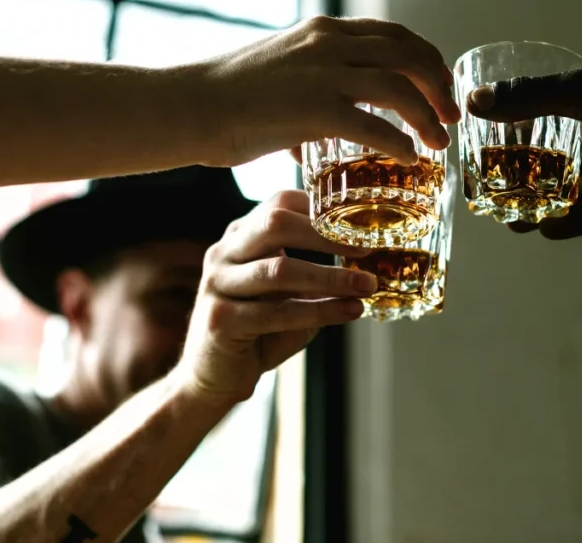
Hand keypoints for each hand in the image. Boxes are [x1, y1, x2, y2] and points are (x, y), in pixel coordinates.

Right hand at [176, 190, 375, 402]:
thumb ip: (317, 276)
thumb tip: (368, 264)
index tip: (362, 223)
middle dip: (325, 234)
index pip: (280, 203)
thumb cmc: (258, 332)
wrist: (213, 378)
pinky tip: (349, 312)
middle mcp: (223, 252)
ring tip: (366, 285)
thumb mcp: (290, 295)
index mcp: (240, 237)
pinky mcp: (219, 319)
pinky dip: (320, 311)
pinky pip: (278, 312)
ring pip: (280, 270)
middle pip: (275, 223)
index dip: (322, 209)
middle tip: (367, 247)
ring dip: (330, 277)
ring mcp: (217, 283)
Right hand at [195, 15, 460, 167]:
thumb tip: (322, 129)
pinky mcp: (313, 108)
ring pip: (399, 86)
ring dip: (427, 115)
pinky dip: (399, 142)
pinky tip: (408, 157)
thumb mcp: (280, 70)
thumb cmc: (228, 97)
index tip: (439, 86)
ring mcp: (322, 73)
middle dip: (438, 85)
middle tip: (449, 116)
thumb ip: (311, 86)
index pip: (393, 34)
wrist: (190, 105)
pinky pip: (374, 125)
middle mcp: (329, 42)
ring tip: (438, 142)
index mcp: (324, 31)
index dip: (426, 60)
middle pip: (408, 54)